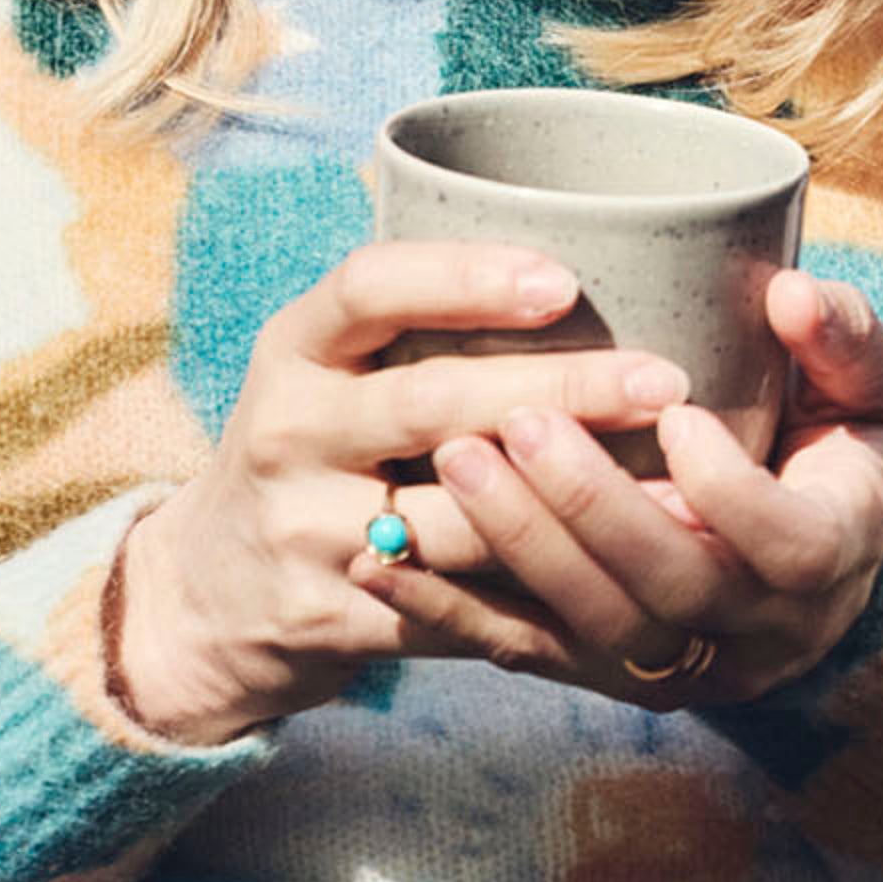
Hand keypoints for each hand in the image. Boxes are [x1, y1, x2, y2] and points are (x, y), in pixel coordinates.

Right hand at [111, 240, 691, 745]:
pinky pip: (457, 611)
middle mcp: (289, 430)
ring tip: (678, 491)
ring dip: (572, 507)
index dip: (465, 279)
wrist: (204, 596)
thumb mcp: (325, 370)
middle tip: (664, 379)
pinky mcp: (333, 618)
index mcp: (295, 349)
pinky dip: (546, 599)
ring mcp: (307, 530)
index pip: (369, 288)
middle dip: (559, 392)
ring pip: (456, 519)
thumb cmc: (309, 449)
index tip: (564, 282)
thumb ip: (415, 327)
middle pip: (431, 403)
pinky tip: (626, 583)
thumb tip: (590, 263)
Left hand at [372, 267, 882, 707]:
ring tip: (452, 461)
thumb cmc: (838, 439)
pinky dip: (449, 611)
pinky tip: (380, 560)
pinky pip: (527, 654)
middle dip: (594, 510)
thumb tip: (792, 294)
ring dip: (518, 551)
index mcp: (829, 557)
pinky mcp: (605, 672)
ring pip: (595, 631)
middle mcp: (759, 634)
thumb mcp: (869, 387)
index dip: (733, 492)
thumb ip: (844, 339)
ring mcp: (679, 666)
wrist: (806, 548)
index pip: (788, 547)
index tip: (679, 411)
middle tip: (520, 422)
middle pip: (675, 592)